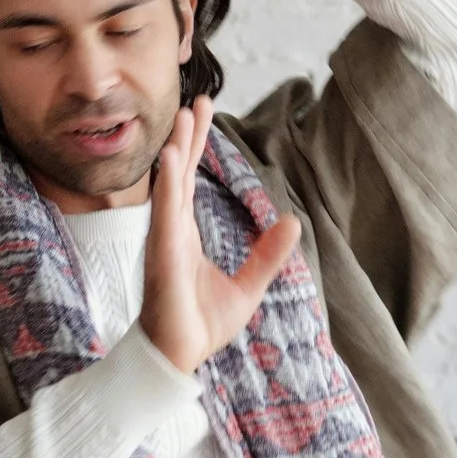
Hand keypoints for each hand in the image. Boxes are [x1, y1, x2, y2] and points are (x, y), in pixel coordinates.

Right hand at [136, 100, 304, 374]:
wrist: (179, 358)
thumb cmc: (201, 326)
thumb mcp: (248, 287)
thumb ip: (267, 254)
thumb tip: (293, 221)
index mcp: (184, 234)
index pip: (188, 180)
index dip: (194, 146)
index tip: (201, 113)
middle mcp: (170, 230)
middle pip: (178, 172)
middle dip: (187, 136)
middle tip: (197, 99)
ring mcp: (164, 240)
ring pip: (170, 185)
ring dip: (177, 150)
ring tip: (184, 117)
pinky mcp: (163, 255)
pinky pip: (164, 214)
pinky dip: (166, 185)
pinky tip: (170, 160)